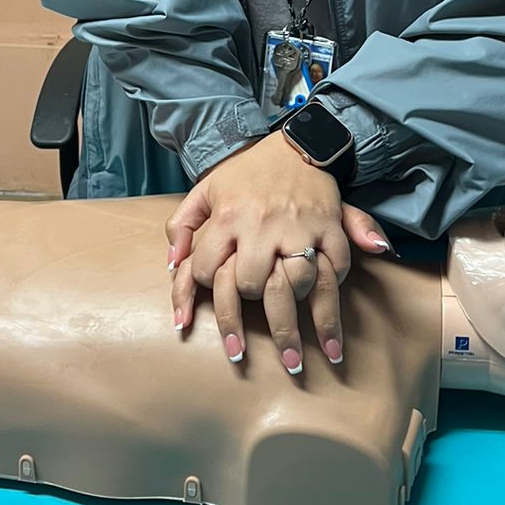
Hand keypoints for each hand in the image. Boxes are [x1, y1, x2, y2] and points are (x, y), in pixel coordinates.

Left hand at [165, 132, 392, 372]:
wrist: (294, 143)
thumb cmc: (245, 172)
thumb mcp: (205, 189)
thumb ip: (182, 225)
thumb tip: (170, 264)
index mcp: (228, 216)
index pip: (206, 269)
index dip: (198, 293)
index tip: (197, 313)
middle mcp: (262, 224)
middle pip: (250, 284)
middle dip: (243, 317)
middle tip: (240, 353)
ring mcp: (299, 227)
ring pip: (294, 284)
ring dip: (294, 324)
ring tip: (295, 362)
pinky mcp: (330, 227)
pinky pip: (334, 269)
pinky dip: (333, 302)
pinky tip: (330, 336)